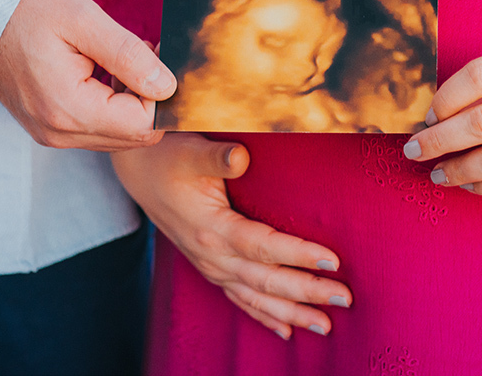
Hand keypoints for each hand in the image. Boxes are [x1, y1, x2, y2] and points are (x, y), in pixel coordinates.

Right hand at [0, 0, 174, 149]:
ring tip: (123, 60)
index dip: (161, 93)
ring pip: (119, 136)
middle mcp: (60, 133)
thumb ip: (128, 55)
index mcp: (68, 108)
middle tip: (145, 54)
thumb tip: (167, 86)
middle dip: (151, 98)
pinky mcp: (50, 129)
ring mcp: (53, 134)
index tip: (156, 54)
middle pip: (135, 136)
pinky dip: (113, 106)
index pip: (143, 124)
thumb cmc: (26, 10)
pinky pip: (98, 130)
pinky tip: (107, 72)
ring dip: (133, 102)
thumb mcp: (83, 19)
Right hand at [112, 134, 352, 339]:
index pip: (263, 247)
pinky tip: (285, 331)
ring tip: (325, 326)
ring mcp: (208, 263)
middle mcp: (210, 253)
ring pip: (254, 296)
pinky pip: (238, 298)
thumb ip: (217, 157)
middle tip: (344, 298)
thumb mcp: (189, 150)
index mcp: (210, 227)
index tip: (332, 261)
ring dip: (290, 313)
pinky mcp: (208, 265)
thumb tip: (241, 157)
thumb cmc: (166, 155)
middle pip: (265, 279)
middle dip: (306, 292)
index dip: (298, 255)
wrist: (137, 168)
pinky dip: (262, 316)